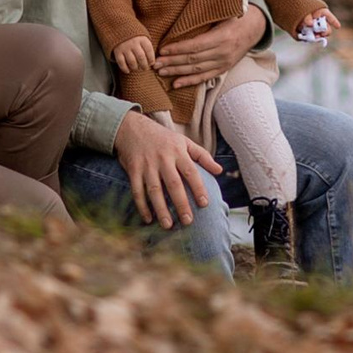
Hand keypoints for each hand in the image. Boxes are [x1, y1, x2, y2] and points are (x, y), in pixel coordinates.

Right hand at [111, 35, 155, 73]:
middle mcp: (133, 42)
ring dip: (135, 68)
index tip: (152, 63)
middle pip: (141, 57)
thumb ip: (146, 44)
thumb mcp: (142, 34)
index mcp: (142, 38)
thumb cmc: (133, 33)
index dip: (151, 58)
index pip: (149, 50)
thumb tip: (152, 60)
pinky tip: (128, 71)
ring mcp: (125, 47)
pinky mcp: (117, 51)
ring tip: (137, 69)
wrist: (117, 26)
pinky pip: (121, 62)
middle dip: (144, 65)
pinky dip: (125, 68)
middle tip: (145, 68)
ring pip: (132, 61)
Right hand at [114, 110, 218, 227]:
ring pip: (155, 190)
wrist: (132, 127)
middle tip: (188, 221)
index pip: (191, 172)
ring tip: (168, 225)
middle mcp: (163, 159)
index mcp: (177, 151)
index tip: (205, 204)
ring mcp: (147, 165)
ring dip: (161, 209)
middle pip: (173, 184)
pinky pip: (137, 191)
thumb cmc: (162, 137)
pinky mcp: (133, 170)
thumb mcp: (184, 141)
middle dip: (181, 204)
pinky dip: (142, 206)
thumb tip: (220, 170)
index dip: (198, 188)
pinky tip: (148, 219)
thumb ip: (202, 156)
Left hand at [155, 8, 264, 90]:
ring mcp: (224, 62)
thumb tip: (182, 14)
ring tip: (161, 72)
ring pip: (197, 70)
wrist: (254, 28)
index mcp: (223, 36)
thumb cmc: (234, 16)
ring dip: (177, 72)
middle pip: (193, 60)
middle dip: (172, 62)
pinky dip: (190, 81)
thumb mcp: (223, 12)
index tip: (162, 50)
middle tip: (155, 63)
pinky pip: (205, 77)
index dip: (178, 49)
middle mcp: (223, 52)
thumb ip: (205, 15)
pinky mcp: (223, 69)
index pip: (196, 46)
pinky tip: (176, 84)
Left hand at [295, 7, 340, 42]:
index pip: (329, 16)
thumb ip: (307, 17)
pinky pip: (312, 37)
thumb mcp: (303, 10)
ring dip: (318, 36)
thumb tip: (310, 24)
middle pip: (326, 27)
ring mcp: (314, 27)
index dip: (334, 21)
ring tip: (314, 37)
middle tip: (321, 34)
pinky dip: (311, 38)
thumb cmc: (299, 7)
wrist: (291, 11)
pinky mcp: (309, 33)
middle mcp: (319, 21)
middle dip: (325, 32)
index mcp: (321, 12)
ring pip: (320, 34)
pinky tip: (308, 38)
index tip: (337, 26)